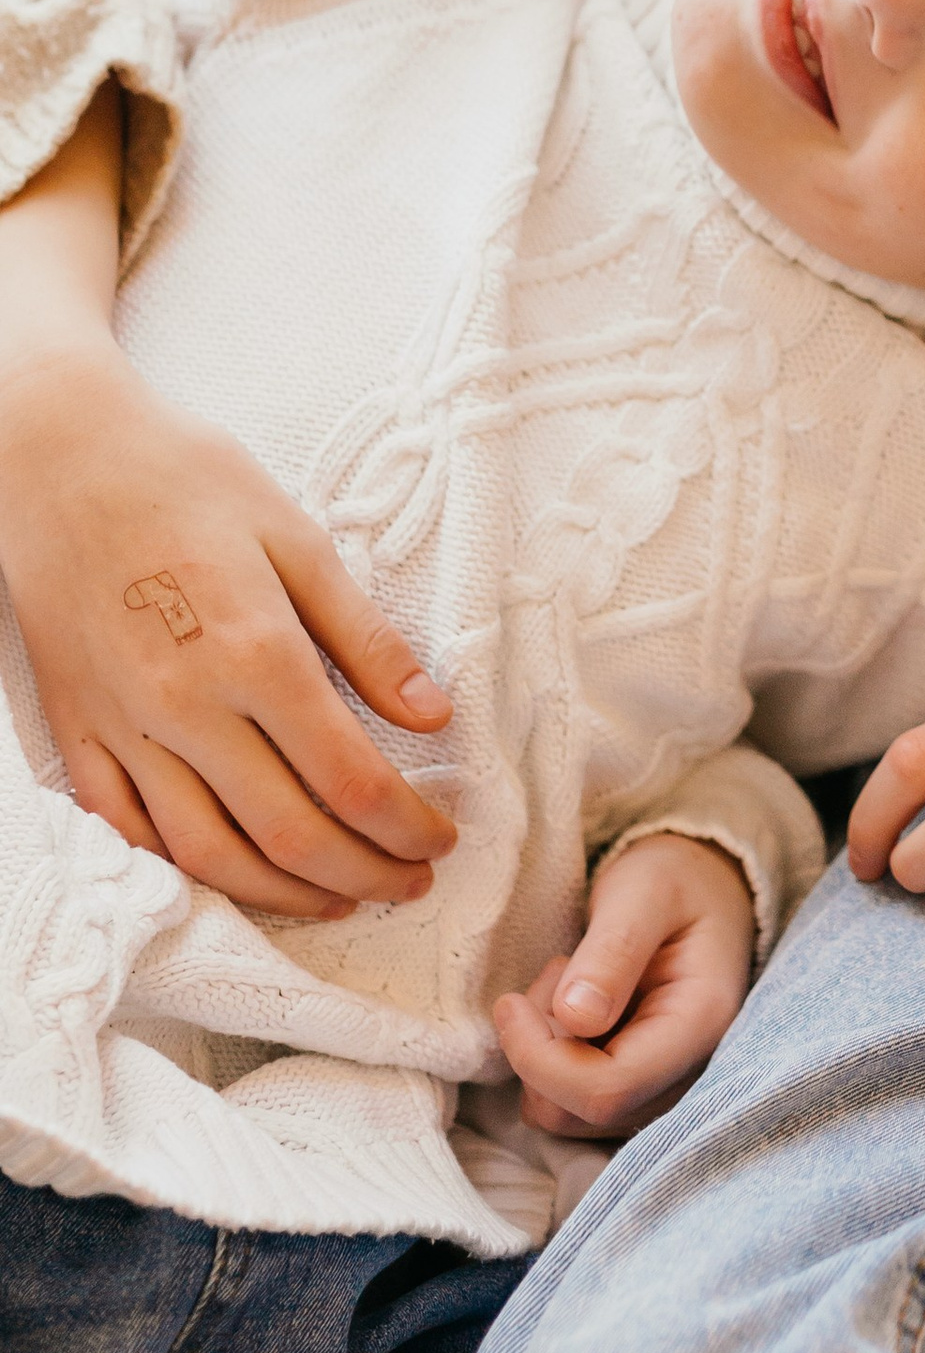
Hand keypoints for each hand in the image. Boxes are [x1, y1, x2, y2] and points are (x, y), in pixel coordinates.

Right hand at [0, 346, 458, 920]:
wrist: (55, 458)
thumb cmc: (185, 480)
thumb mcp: (296, 537)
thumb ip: (365, 637)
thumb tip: (434, 714)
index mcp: (254, 652)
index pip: (350, 778)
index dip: (407, 825)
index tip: (441, 838)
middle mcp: (185, 707)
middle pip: (288, 833)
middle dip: (365, 872)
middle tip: (410, 881)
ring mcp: (122, 728)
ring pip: (207, 854)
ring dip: (284, 892)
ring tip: (340, 894)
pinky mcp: (76, 734)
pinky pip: (129, 832)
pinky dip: (186, 869)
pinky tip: (235, 872)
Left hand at [492, 835, 755, 1137]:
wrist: (703, 888)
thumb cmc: (674, 881)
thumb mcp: (643, 893)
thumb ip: (612, 951)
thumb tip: (575, 1018)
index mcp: (699, 1023)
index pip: (608, 1088)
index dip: (540, 1060)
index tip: (509, 1003)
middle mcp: (691, 1071)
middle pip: (586, 1113)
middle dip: (540, 1054)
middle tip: (551, 978)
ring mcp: (665, 1085)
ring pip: (572, 1118)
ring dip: (544, 1058)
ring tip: (565, 987)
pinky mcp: (640, 1086)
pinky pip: (574, 1105)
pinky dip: (553, 1064)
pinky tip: (571, 1011)